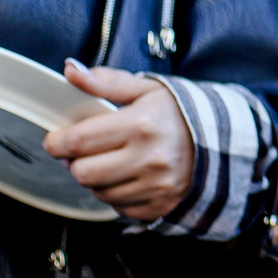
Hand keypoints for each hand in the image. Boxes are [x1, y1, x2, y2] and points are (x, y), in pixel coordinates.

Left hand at [43, 64, 194, 220]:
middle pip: (83, 172)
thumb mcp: (146, 89)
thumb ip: (105, 81)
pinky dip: (115, 193)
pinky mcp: (159, 205)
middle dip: (75, 161)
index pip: (79, 141)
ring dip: (96, 178)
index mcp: (141, 125)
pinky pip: (118, 207)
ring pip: (98, 192)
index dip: (58, 142)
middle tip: (84, 151)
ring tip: (110, 161)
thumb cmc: (179, 113)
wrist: (222, 140)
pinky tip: (128, 176)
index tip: (56, 139)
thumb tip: (70, 71)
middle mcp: (149, 158)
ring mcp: (156, 185)